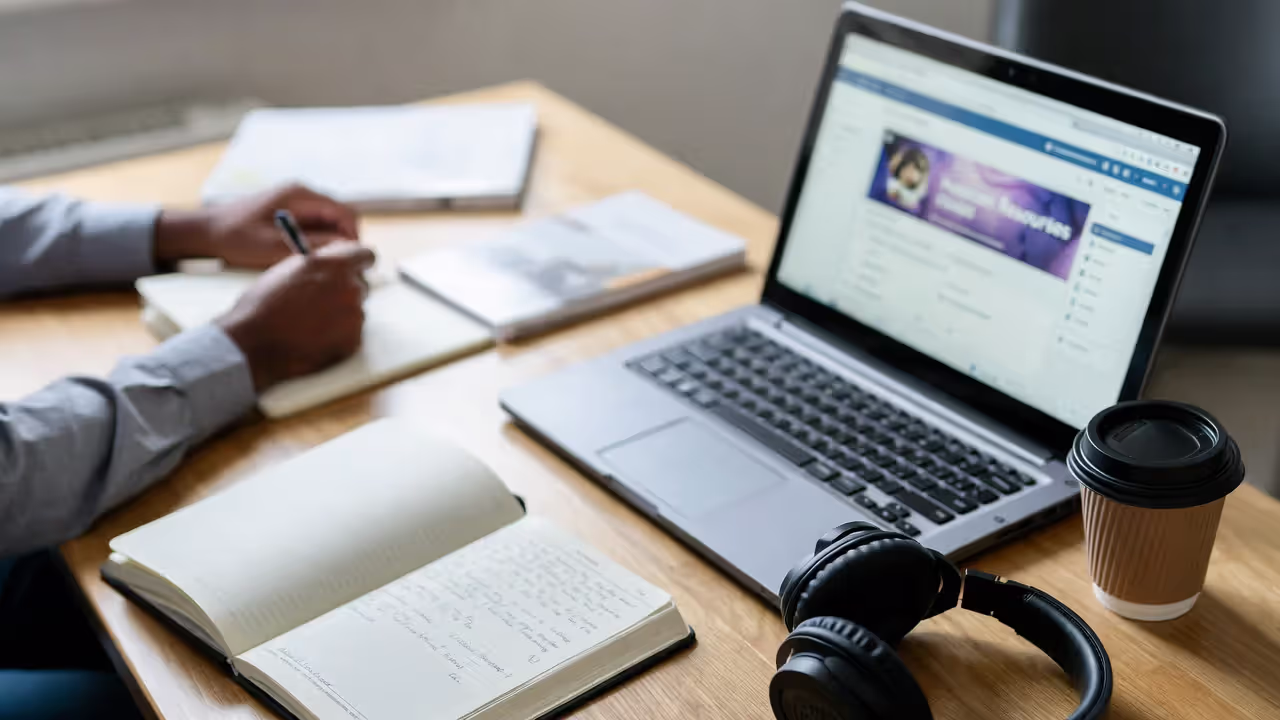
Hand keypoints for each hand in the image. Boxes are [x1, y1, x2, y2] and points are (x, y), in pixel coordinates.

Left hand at [154, 184, 359, 268]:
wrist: (206, 231)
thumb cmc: (236, 236)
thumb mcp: (274, 246)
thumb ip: (312, 245)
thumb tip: (344, 250)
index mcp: (301, 194)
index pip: (345, 212)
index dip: (354, 237)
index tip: (351, 260)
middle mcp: (303, 193)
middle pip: (341, 216)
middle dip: (345, 241)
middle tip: (339, 266)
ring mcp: (298, 201)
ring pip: (331, 222)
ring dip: (332, 242)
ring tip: (324, 264)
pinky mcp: (292, 211)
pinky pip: (317, 225)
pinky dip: (320, 240)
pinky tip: (309, 257)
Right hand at [216, 242, 376, 390]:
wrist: (254, 343)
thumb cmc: (262, 305)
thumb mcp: (288, 270)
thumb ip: (317, 264)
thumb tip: (329, 264)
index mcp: (334, 264)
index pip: (366, 255)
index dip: (358, 263)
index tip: (354, 268)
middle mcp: (350, 287)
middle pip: (361, 284)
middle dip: (346, 290)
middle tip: (324, 301)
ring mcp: (354, 315)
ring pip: (355, 311)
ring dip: (340, 315)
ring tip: (310, 323)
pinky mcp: (353, 340)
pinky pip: (351, 334)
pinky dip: (338, 336)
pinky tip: (313, 339)